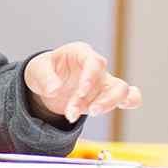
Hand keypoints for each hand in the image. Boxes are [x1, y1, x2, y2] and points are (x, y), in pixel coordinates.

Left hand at [23, 42, 141, 123]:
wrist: (47, 82)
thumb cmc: (44, 71)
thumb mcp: (37, 71)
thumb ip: (45, 78)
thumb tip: (54, 90)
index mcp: (80, 53)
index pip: (95, 62)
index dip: (91, 78)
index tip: (80, 93)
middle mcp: (96, 66)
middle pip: (109, 80)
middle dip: (94, 99)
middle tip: (72, 112)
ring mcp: (104, 81)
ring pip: (123, 91)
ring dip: (105, 106)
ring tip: (83, 115)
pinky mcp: (107, 96)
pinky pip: (130, 97)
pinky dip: (129, 103)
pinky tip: (113, 110)